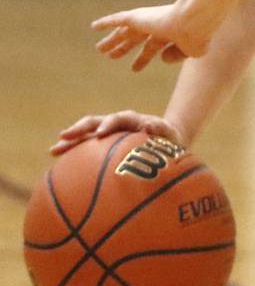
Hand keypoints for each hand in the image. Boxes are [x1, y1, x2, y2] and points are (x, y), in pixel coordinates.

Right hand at [50, 111, 182, 155]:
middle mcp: (116, 124)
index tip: (101, 133)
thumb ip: (160, 128)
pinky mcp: (104, 146)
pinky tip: (59, 166)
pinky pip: (87, 148)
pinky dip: (74, 153)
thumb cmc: (168, 139)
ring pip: (86, 135)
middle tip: (64, 136)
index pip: (118, 118)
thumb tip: (149, 126)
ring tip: (53, 150)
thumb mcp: (169, 133)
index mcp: (132, 119)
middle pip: (95, 122)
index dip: (109, 124)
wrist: (166, 141)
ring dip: (71, 141)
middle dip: (80, 129)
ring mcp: (108, 134)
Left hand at [91, 2, 209, 71]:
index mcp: (170, 35)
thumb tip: (162, 59)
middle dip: (124, 48)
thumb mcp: (190, 51)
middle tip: (111, 56)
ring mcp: (146, 21)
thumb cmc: (196, 36)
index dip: (142, 58)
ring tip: (99, 49)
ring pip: (124, 32)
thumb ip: (176, 56)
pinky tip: (93, 26)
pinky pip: (117, 19)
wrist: (192, 22)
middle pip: (135, 39)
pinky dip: (106, 22)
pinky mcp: (137, 17)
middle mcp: (157, 26)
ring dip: (112, 40)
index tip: (134, 69)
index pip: (152, 48)